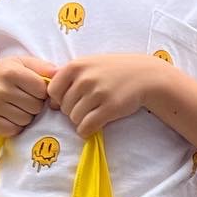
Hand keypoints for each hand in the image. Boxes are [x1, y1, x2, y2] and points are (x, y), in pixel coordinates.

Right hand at [0, 56, 53, 136]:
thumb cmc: (3, 74)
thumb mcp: (22, 63)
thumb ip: (42, 67)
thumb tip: (60, 73)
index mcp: (11, 72)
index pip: (42, 90)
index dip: (41, 92)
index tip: (33, 89)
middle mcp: (0, 89)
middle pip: (35, 107)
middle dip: (34, 105)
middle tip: (23, 99)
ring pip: (26, 120)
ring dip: (25, 116)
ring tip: (16, 107)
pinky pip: (13, 130)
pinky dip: (14, 126)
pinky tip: (8, 116)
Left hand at [46, 54, 168, 135]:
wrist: (145, 76)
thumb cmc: (114, 70)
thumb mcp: (90, 65)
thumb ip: (69, 78)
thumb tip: (51, 104)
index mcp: (76, 66)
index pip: (52, 90)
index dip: (60, 98)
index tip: (72, 99)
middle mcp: (85, 78)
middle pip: (64, 107)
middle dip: (73, 110)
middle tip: (88, 107)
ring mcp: (98, 93)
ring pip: (74, 119)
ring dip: (81, 121)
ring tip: (93, 113)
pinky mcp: (110, 108)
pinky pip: (86, 127)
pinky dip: (87, 131)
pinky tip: (94, 125)